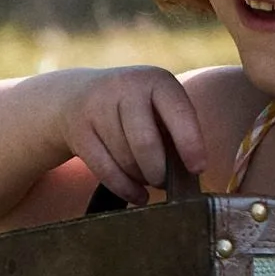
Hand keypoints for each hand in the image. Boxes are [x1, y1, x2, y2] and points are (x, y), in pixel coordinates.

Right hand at [54, 68, 206, 205]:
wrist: (76, 96)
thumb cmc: (134, 110)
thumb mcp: (157, 105)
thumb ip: (176, 130)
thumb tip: (191, 171)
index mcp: (156, 80)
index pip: (179, 113)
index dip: (190, 144)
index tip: (198, 169)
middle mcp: (126, 87)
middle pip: (145, 142)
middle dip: (159, 171)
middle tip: (165, 182)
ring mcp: (98, 107)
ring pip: (125, 159)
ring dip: (141, 178)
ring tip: (148, 179)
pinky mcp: (79, 130)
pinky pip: (106, 170)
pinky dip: (125, 189)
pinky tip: (138, 195)